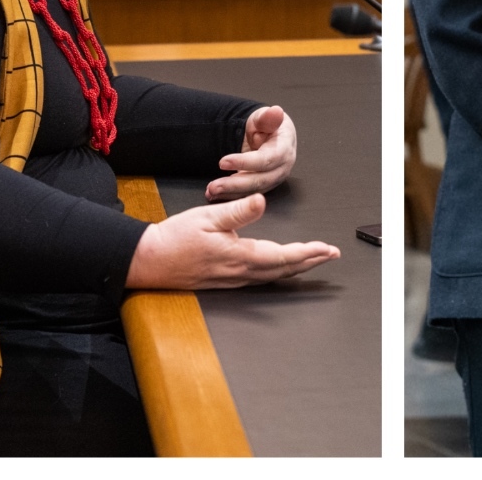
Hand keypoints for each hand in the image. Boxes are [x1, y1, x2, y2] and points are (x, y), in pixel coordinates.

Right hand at [125, 193, 340, 289]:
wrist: (150, 261)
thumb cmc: (175, 238)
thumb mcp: (206, 216)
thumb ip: (237, 212)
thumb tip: (261, 202)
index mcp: (239, 255)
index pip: (283, 256)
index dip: (308, 253)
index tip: (327, 249)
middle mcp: (241, 271)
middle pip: (284, 270)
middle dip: (310, 262)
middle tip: (331, 255)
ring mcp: (234, 278)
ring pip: (274, 275)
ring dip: (297, 267)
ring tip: (314, 259)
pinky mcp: (226, 279)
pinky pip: (261, 278)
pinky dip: (279, 272)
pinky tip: (282, 267)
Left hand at [208, 105, 296, 200]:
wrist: (267, 135)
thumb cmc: (266, 125)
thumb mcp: (264, 118)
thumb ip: (267, 117)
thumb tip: (276, 111)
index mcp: (285, 149)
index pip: (266, 160)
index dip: (244, 163)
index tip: (223, 162)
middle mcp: (282, 167)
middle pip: (260, 180)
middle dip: (235, 184)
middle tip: (214, 186)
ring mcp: (274, 179)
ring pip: (253, 191)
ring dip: (231, 193)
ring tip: (211, 191)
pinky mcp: (265, 186)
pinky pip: (249, 194)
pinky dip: (232, 196)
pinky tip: (215, 196)